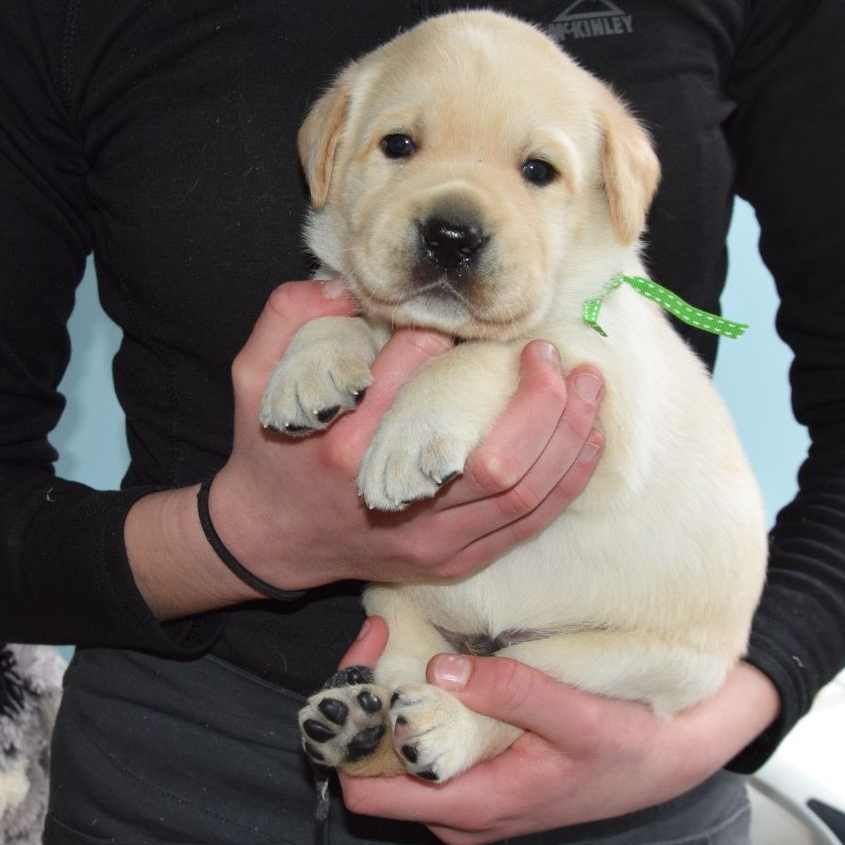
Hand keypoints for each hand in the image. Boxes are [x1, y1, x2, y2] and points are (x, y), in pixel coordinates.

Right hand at [127, 280, 604, 617]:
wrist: (271, 540)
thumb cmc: (270, 453)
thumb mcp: (254, 380)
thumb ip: (285, 320)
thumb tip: (341, 285)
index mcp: (340, 449)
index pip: (405, 384)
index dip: (439, 344)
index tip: (458, 324)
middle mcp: (391, 500)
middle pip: (490, 461)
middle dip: (540, 404)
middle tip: (552, 354)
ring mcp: (427, 539)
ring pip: (521, 496)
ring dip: (567, 439)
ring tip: (590, 388)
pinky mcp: (450, 559)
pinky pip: (525, 526)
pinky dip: (565, 483)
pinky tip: (587, 442)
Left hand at [337, 618, 781, 844]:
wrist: (666, 762)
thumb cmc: (627, 747)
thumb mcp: (578, 717)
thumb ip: (512, 692)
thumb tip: (439, 669)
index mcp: (474, 805)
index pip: (366, 786)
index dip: (351, 723)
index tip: (371, 655)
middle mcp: (459, 813)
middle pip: (371, 769)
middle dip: (365, 704)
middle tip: (382, 636)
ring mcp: (468, 799)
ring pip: (395, 760)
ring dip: (390, 703)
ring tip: (403, 643)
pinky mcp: (481, 780)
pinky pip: (425, 753)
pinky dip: (417, 709)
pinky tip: (435, 666)